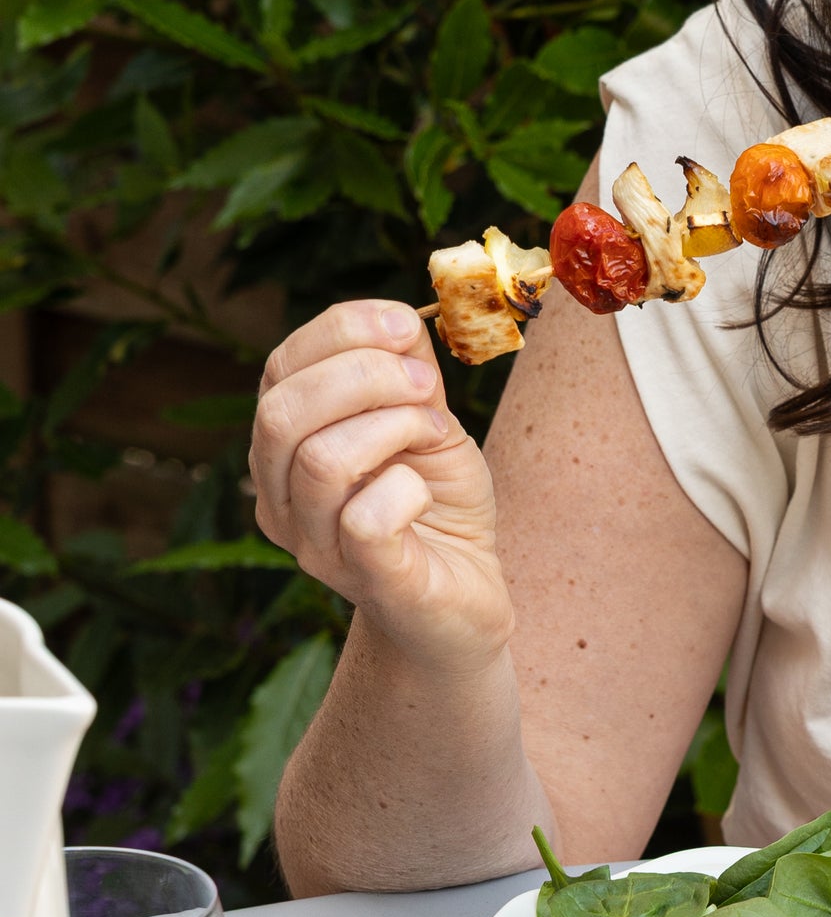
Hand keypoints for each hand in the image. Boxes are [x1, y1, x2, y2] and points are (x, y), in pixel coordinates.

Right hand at [251, 302, 512, 672]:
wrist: (466, 598)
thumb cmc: (438, 506)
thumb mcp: (425, 422)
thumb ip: (407, 373)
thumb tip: (400, 318)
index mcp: (284, 448)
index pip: (279, 367)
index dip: (341, 330)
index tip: (405, 327)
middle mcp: (280, 498)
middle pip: (282, 411)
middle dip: (366, 375)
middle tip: (426, 385)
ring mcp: (315, 545)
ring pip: (320, 459)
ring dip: (394, 425)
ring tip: (434, 432)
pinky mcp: (366, 580)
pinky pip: (364, 518)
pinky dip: (407, 488)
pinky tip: (425, 492)